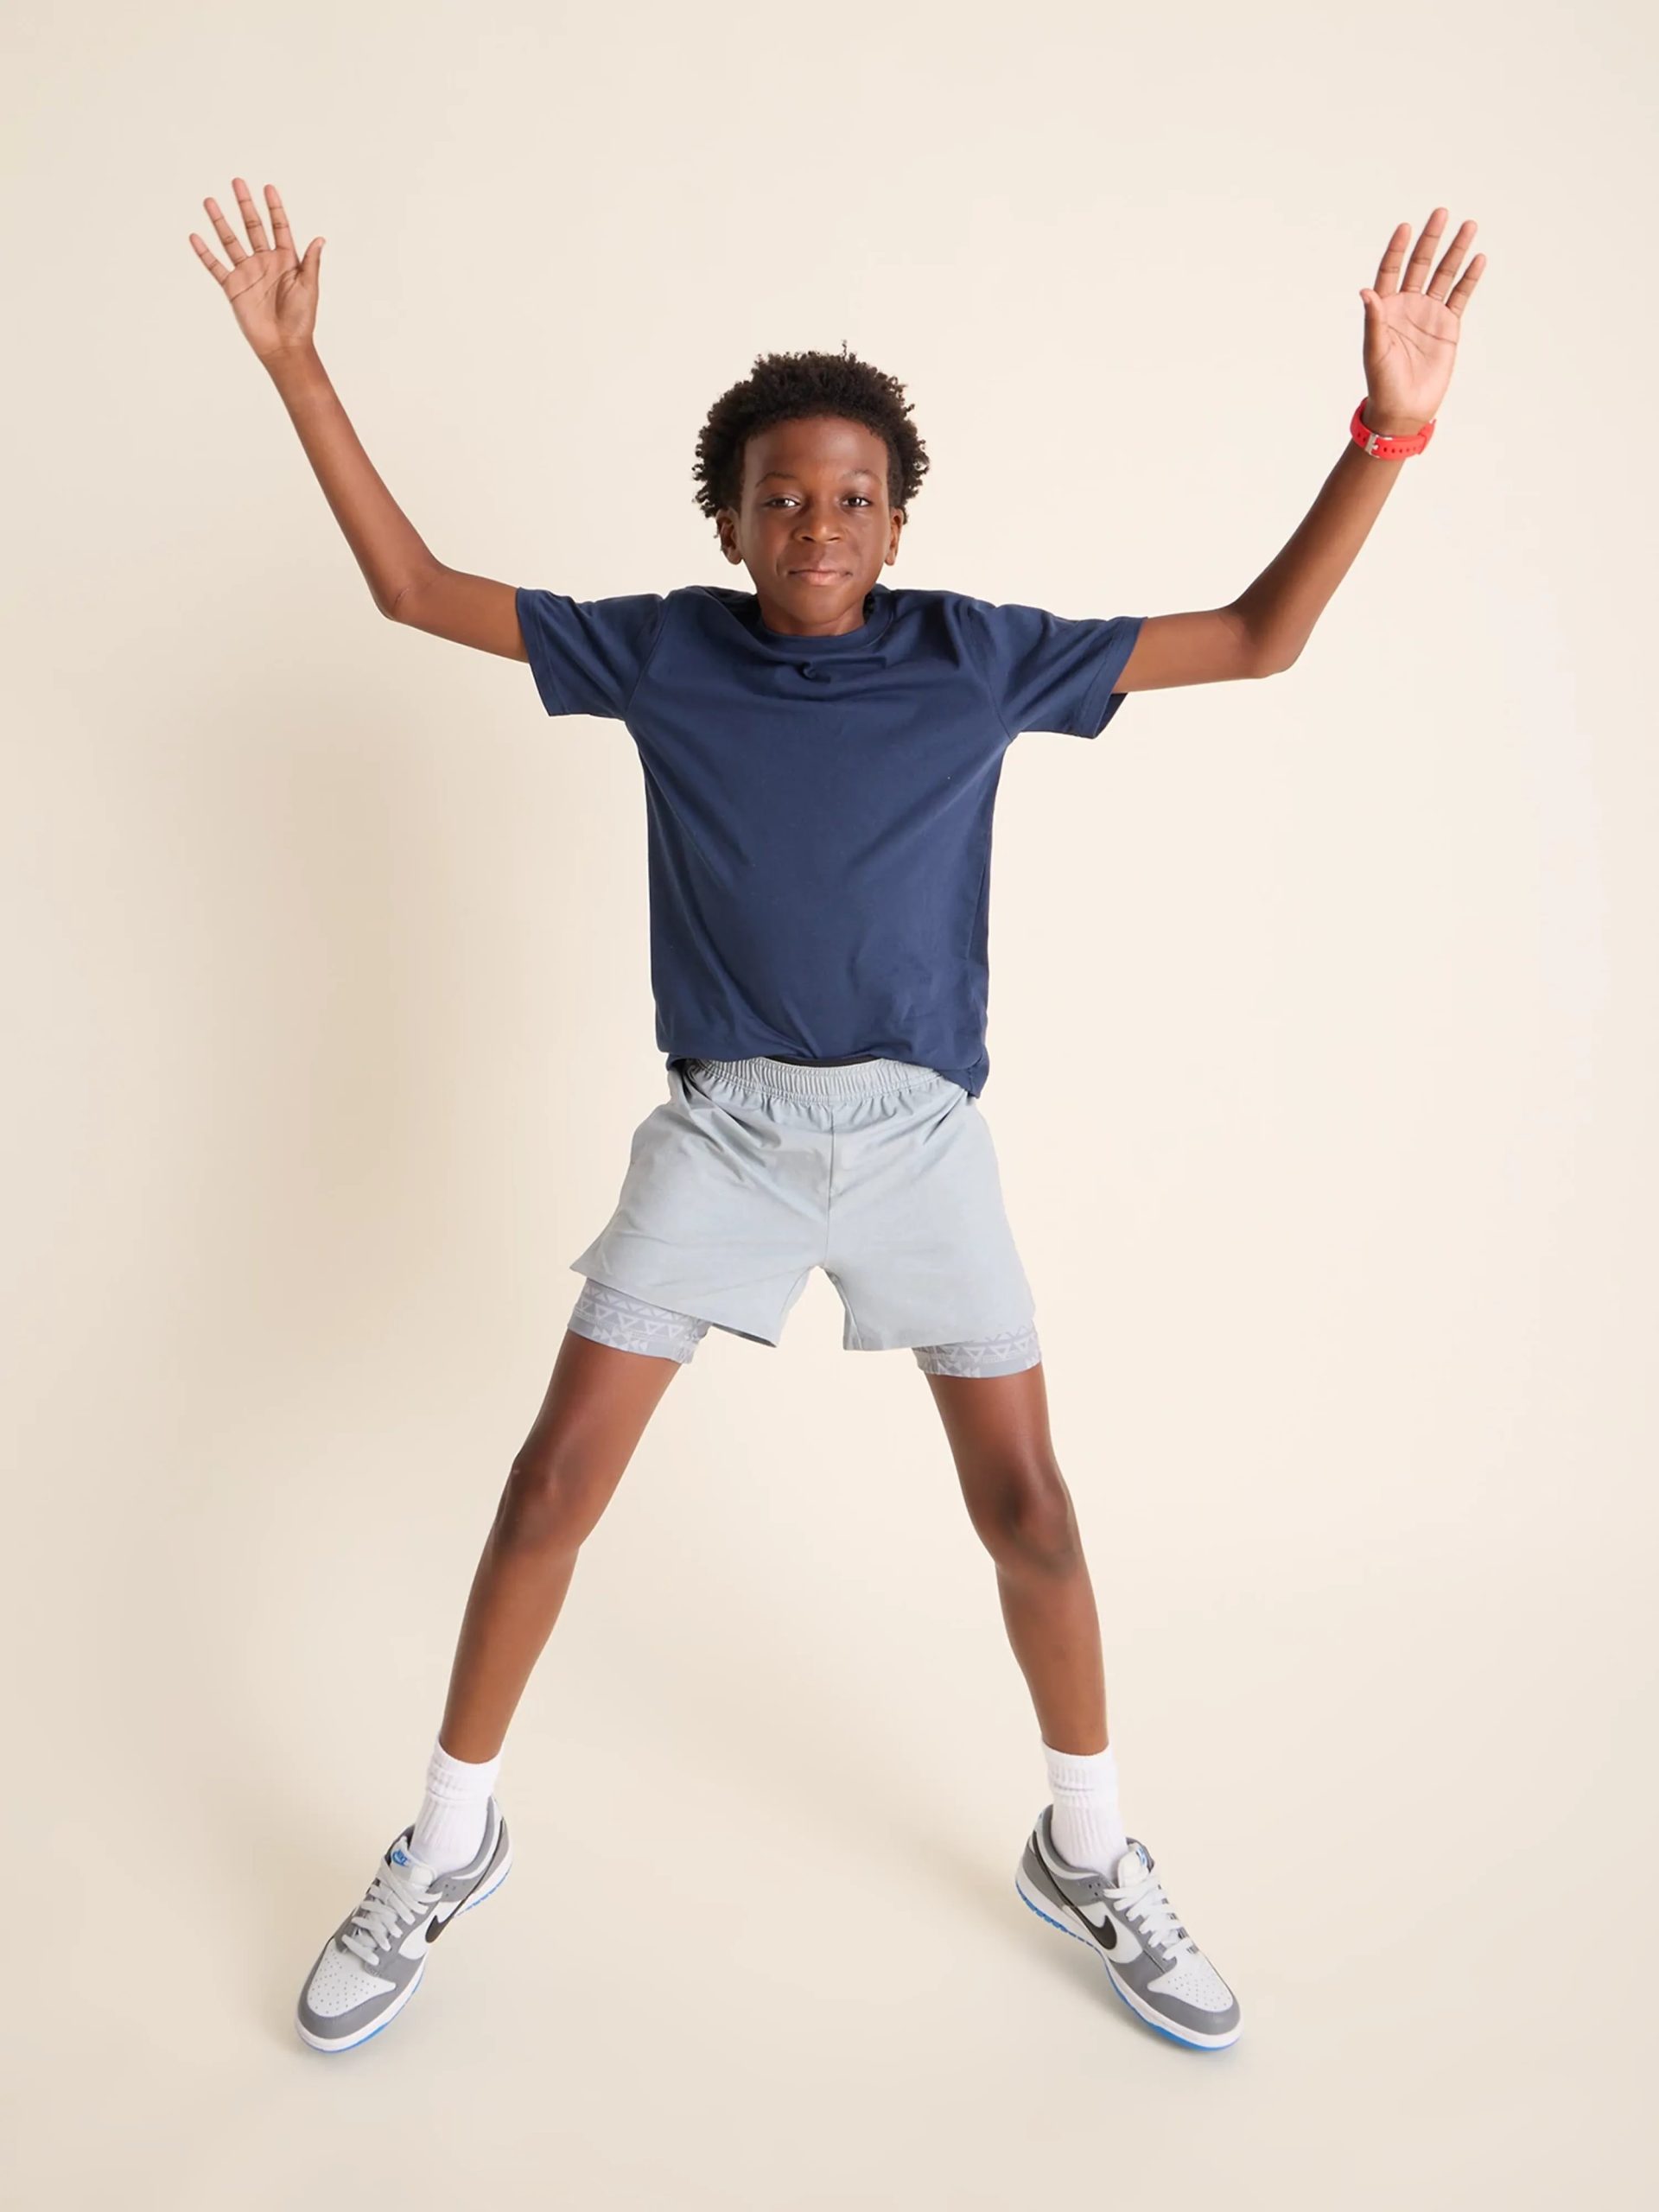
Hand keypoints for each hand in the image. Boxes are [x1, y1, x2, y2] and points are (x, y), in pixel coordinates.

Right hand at [189, 179, 323, 362]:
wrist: (284, 346)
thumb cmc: (301, 319)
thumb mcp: (309, 288)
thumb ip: (310, 262)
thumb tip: (320, 238)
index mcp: (285, 260)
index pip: (279, 227)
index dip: (274, 208)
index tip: (268, 188)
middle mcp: (264, 262)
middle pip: (252, 227)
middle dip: (245, 205)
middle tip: (237, 182)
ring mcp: (247, 273)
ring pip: (230, 241)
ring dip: (220, 221)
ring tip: (209, 201)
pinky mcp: (233, 287)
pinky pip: (216, 266)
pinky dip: (204, 253)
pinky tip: (195, 236)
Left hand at [1357, 207, 1484, 434]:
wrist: (1405, 409)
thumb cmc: (1383, 382)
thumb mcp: (1375, 351)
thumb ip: (1374, 320)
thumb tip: (1366, 291)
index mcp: (1386, 308)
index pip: (1392, 270)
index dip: (1398, 249)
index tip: (1406, 226)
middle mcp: (1408, 305)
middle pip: (1420, 264)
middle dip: (1431, 239)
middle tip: (1441, 213)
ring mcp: (1429, 313)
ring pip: (1444, 275)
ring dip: (1455, 251)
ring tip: (1468, 226)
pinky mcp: (1448, 325)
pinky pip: (1460, 295)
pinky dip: (1469, 277)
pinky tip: (1478, 258)